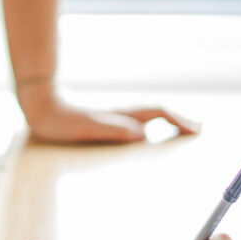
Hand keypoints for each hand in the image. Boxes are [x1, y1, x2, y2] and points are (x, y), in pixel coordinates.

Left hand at [16, 83, 199, 143]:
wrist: (41, 105)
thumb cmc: (62, 120)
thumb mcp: (87, 127)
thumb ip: (113, 129)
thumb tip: (141, 134)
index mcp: (122, 113)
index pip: (158, 112)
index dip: (179, 120)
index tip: (197, 130)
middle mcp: (122, 111)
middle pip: (158, 112)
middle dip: (179, 120)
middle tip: (199, 129)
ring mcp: (114, 114)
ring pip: (148, 115)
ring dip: (167, 121)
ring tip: (182, 131)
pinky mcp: (105, 119)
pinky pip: (136, 121)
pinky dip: (151, 125)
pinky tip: (148, 135)